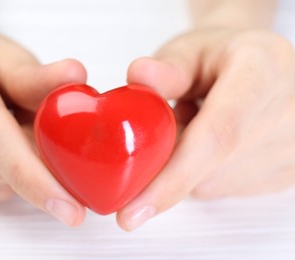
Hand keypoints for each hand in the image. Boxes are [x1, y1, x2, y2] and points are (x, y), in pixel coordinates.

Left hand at [118, 28, 294, 230]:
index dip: (173, 177)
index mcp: (263, 71)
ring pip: (213, 184)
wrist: (260, 67)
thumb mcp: (190, 51)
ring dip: (188, 164)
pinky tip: (215, 142)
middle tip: (164, 127)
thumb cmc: (220, 58)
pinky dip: (205, 171)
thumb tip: (139, 76)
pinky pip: (225, 188)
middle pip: (210, 168)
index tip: (133, 210)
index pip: (218, 135)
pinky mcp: (289, 171)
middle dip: (167, 163)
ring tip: (198, 123)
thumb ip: (167, 68)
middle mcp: (291, 111)